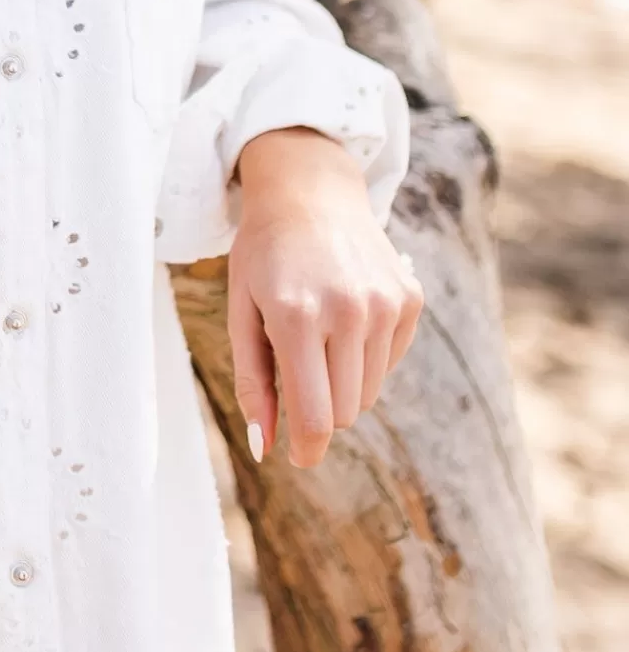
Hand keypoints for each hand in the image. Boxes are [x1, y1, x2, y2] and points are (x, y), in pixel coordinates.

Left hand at [227, 127, 421, 468]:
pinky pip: (388, 363)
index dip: (307, 449)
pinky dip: (365, 357)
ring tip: (316, 336)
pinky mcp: (410, 300)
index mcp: (297, 316)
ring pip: (368, 393)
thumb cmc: (263, 256)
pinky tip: (344, 318)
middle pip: (344, 412)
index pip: (315, 415)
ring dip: (340, 383)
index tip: (297, 459)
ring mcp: (386, 304)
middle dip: (318, 409)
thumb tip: (265, 449)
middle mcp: (349, 311)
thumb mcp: (242, 312)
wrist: (310, 192)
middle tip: (295, 373)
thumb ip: (252, 382)